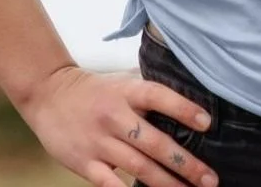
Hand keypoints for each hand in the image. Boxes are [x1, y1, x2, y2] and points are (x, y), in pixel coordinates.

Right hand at [15, 64, 219, 186]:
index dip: (183, 109)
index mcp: (127, 92)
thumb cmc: (96, 90)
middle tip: (210, 179)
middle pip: (154, 142)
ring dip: (167, 183)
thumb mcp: (123, 83)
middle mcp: (115, 116)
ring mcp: (99, 142)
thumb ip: (148, 97)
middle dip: (185, 163)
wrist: (50, 95)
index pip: (159, 97)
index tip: (207, 123)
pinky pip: (109, 184)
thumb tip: (186, 111)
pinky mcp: (84, 163)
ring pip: (138, 167)